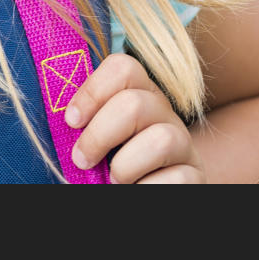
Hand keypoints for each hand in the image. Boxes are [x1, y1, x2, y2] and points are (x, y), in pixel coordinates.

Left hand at [63, 52, 204, 183]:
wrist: (146, 187)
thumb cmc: (109, 160)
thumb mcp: (97, 136)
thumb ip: (84, 122)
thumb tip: (63, 119)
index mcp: (137, 93)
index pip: (122, 68)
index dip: (92, 91)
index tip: (71, 122)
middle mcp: (164, 112)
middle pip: (134, 104)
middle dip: (99, 135)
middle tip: (81, 160)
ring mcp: (184, 142)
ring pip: (161, 139)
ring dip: (125, 166)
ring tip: (114, 181)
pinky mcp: (195, 174)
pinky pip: (179, 178)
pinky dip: (148, 189)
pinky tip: (137, 191)